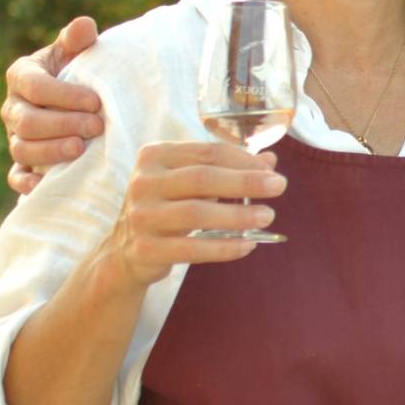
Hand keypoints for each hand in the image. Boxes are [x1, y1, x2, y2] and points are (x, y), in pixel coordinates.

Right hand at [4, 17, 102, 193]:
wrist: (79, 102)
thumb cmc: (78, 73)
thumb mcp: (77, 53)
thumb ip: (78, 39)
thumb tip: (85, 26)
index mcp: (22, 76)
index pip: (35, 86)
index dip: (64, 95)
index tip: (96, 101)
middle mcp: (13, 108)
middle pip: (28, 122)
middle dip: (62, 124)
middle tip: (97, 126)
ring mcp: (14, 138)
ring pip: (23, 149)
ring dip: (51, 152)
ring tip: (82, 150)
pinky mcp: (22, 164)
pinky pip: (16, 177)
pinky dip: (27, 184)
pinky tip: (47, 185)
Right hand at [104, 141, 288, 288]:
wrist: (125, 252)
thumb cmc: (166, 208)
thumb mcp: (189, 183)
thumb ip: (226, 169)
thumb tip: (271, 160)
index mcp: (154, 156)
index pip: (206, 152)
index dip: (242, 159)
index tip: (271, 169)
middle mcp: (143, 183)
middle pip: (202, 178)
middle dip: (245, 181)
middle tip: (279, 186)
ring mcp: (141, 216)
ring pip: (196, 213)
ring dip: (237, 215)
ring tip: (267, 216)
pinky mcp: (145, 249)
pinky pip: (191, 248)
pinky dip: (223, 248)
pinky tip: (248, 245)